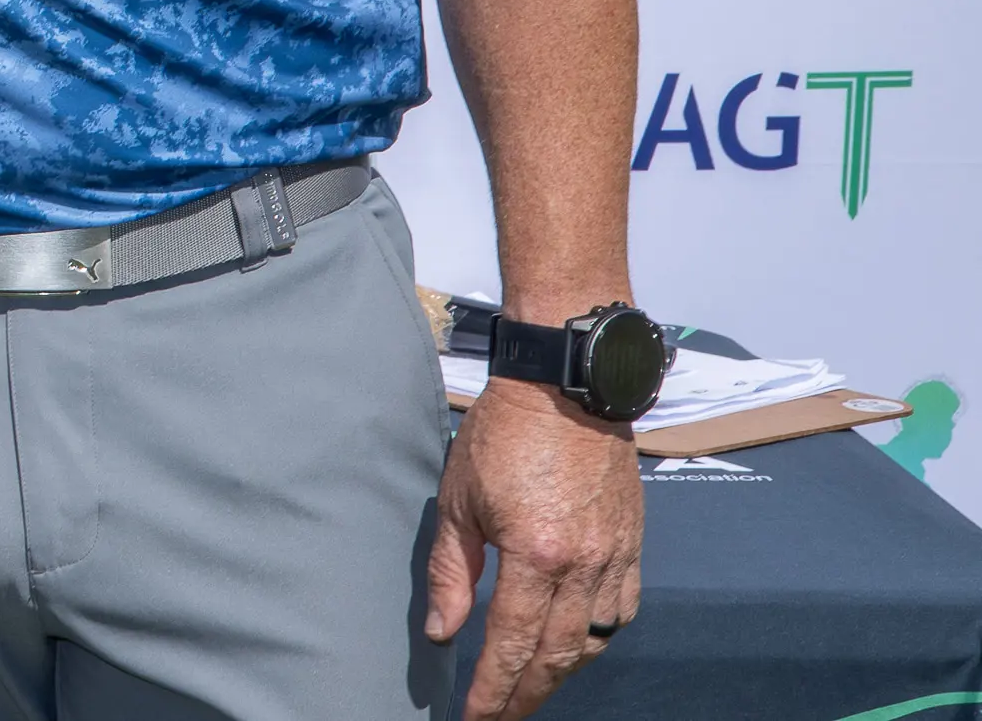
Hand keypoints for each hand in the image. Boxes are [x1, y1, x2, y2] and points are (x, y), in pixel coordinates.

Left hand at [426, 378, 644, 718]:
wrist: (564, 388)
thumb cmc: (503, 436)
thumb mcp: (459, 500)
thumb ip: (452, 572)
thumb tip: (443, 632)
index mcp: (535, 555)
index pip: (511, 643)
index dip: (492, 688)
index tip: (474, 716)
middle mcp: (583, 566)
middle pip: (555, 656)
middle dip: (525, 695)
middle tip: (500, 718)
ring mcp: (615, 558)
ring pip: (594, 642)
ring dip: (561, 673)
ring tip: (529, 689)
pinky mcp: (632, 545)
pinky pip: (622, 612)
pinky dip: (597, 639)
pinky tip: (574, 648)